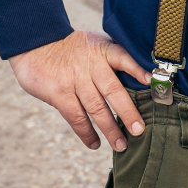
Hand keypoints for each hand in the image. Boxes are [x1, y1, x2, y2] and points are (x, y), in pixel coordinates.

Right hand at [8, 30, 150, 151]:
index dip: (138, 70)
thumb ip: (113, 57)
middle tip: (139, 130)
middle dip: (128, 112)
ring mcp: (75, 80)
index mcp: (103, 50)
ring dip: (110, 129)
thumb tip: (140, 76)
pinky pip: (76, 116)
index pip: (124, 58)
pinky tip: (95, 143)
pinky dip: (86, 132)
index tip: (151, 82)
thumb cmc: (71, 46)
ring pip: (96, 108)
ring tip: (121, 145)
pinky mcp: (59, 93)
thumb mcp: (95, 42)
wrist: (36, 43)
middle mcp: (91, 65)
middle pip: (113, 90)